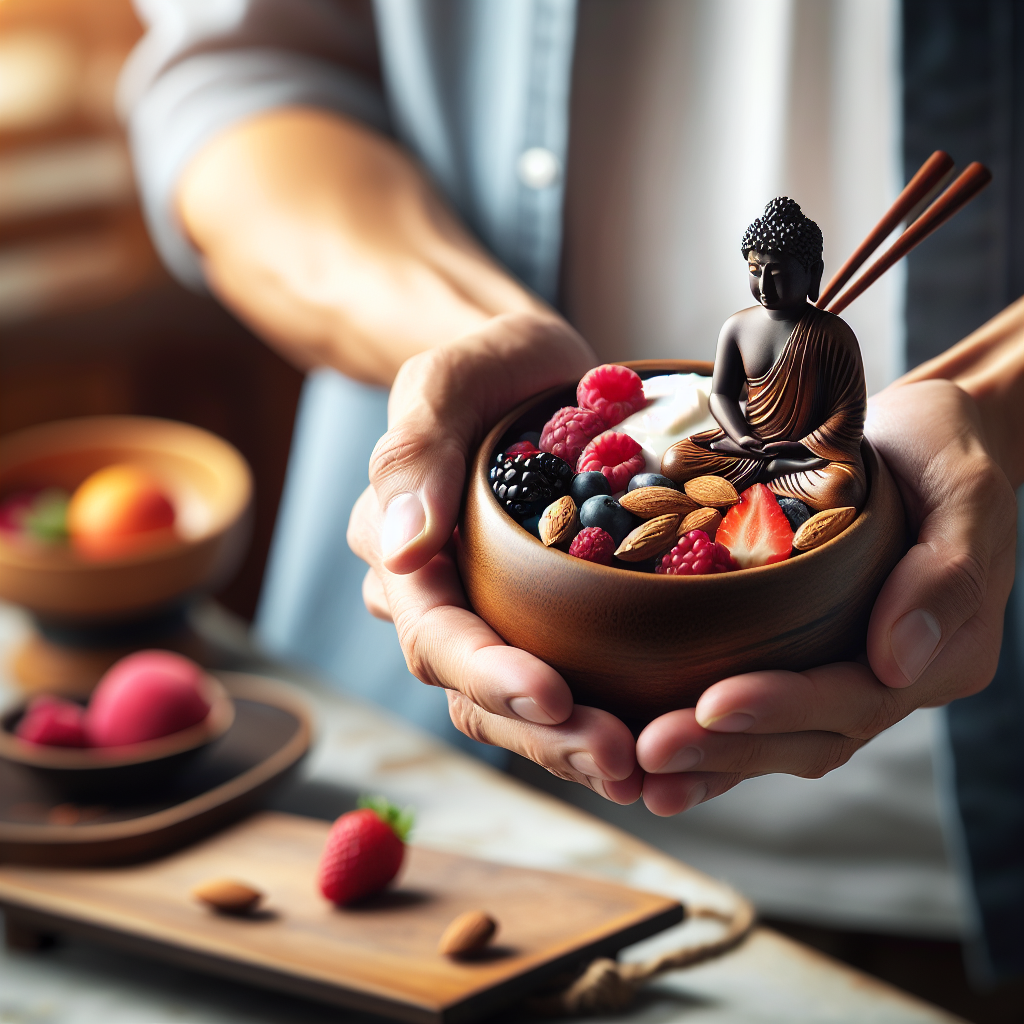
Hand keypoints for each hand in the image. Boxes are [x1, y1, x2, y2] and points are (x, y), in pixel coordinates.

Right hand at [348, 311, 642, 801]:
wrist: (532, 370)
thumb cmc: (486, 366)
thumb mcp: (445, 380)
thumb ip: (415, 451)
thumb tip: (399, 546)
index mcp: (403, 554)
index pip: (435, 634)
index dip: (489, 675)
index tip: (555, 697)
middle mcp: (437, 600)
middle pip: (475, 694)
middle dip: (543, 734)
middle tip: (621, 759)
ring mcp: (490, 615)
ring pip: (515, 710)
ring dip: (574, 748)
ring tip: (644, 770)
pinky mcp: (540, 621)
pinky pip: (562, 686)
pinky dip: (600, 721)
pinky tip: (653, 744)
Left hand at [636, 379, 1016, 814]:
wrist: (921, 439)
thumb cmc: (947, 451)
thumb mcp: (965, 493)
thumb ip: (944, 577)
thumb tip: (895, 663)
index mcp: (944, 654)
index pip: (859, 699)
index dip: (785, 706)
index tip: (713, 704)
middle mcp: (897, 679)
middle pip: (811, 735)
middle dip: (729, 748)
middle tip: (651, 751)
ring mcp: (852, 672)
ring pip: (781, 737)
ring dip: (712, 758)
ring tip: (641, 770)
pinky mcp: (811, 656)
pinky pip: (763, 707)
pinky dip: (712, 736)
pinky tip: (652, 749)